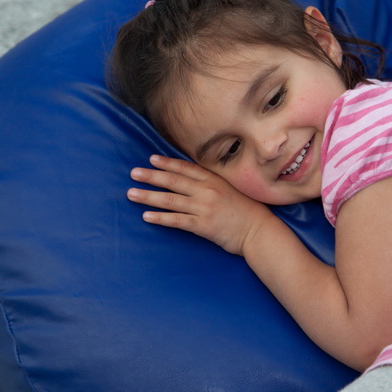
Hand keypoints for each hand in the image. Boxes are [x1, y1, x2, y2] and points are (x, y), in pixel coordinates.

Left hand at [127, 155, 273, 255]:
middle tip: (134, 173)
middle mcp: (207, 191)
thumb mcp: (232, 190)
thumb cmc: (248, 211)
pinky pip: (177, 220)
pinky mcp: (203, 225)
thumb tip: (195, 181)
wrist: (260, 231)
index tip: (152, 159)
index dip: (168, 163)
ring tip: (131, 194)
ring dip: (149, 196)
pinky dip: (160, 218)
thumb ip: (214, 184)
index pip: (186, 168)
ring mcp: (204, 208)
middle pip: (174, 181)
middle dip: (152, 176)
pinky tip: (146, 216)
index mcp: (214, 180)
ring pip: (171, 200)